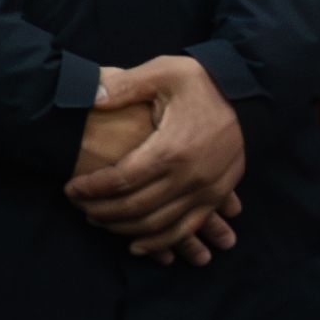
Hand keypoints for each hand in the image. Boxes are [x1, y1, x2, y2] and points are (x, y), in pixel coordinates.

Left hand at [67, 57, 246, 256]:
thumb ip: (123, 86)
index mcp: (172, 148)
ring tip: (97, 220)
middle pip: (137, 207)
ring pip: (159, 224)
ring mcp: (207, 190)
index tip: (70, 188)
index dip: (91, 188)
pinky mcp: (217, 196)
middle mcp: (191, 176)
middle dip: (101, 211)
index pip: (122, 180)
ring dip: (124, 229)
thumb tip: (88, 96)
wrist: (250, 95)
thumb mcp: (162, 73)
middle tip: (77, 205)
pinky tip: (137, 246)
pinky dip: (161, 242)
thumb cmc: (201, 82)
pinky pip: (187, 228)